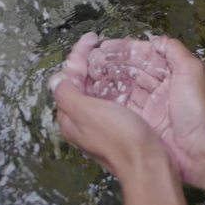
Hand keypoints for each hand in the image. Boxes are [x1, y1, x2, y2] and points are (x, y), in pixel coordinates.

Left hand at [50, 33, 169, 180]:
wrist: (149, 166)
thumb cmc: (120, 138)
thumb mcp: (88, 112)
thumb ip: (68, 94)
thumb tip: (55, 79)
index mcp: (71, 118)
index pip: (68, 78)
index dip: (79, 55)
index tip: (93, 38)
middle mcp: (83, 122)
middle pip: (81, 84)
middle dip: (90, 62)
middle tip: (104, 45)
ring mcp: (101, 126)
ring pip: (98, 91)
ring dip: (105, 72)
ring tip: (117, 56)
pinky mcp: (119, 128)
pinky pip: (113, 99)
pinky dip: (117, 84)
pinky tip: (128, 79)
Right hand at [84, 35, 204, 183]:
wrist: (201, 149)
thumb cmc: (199, 111)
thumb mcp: (192, 71)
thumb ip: (174, 51)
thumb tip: (156, 39)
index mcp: (173, 73)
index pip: (144, 55)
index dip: (124, 50)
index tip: (104, 46)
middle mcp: (160, 88)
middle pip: (131, 70)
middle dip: (111, 63)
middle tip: (89, 59)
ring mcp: (150, 106)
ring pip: (124, 87)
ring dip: (107, 79)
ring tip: (87, 72)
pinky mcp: (142, 122)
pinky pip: (122, 106)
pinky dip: (109, 99)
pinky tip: (94, 92)